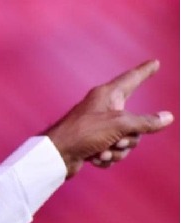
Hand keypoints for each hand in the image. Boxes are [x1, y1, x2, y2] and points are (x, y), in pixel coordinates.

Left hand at [45, 59, 173, 178]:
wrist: (57, 156)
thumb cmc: (83, 133)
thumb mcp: (119, 125)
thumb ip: (145, 122)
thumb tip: (167, 118)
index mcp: (108, 95)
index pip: (132, 78)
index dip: (145, 71)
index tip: (154, 63)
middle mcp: (103, 109)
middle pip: (135, 123)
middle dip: (129, 138)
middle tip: (116, 140)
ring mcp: (98, 128)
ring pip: (125, 141)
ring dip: (117, 150)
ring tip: (101, 151)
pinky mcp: (93, 144)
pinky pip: (113, 152)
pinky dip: (106, 158)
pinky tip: (94, 158)